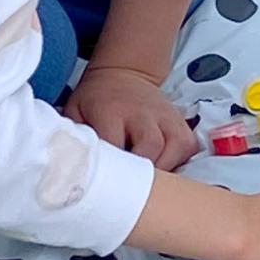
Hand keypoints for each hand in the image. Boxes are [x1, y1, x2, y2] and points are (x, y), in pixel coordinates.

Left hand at [64, 64, 198, 170]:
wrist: (123, 74)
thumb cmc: (95, 101)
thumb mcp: (74, 111)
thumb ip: (73, 136)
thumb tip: (71, 166)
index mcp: (110, 110)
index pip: (114, 144)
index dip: (111, 168)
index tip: (105, 181)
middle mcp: (142, 111)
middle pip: (150, 147)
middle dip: (141, 172)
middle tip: (130, 185)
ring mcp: (165, 116)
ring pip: (175, 148)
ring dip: (163, 169)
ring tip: (147, 179)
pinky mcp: (181, 122)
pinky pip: (188, 148)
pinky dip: (179, 162)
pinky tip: (163, 167)